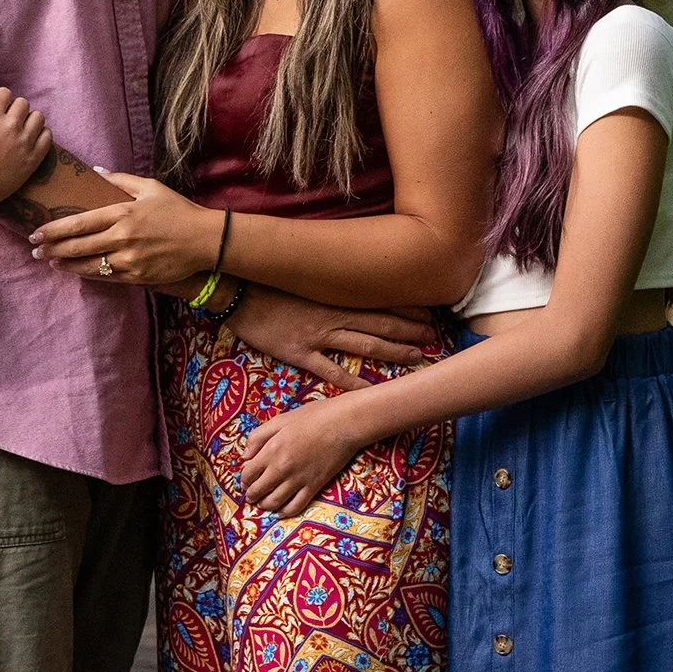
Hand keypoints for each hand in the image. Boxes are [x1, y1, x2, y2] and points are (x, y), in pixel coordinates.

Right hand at [0, 86, 51, 219]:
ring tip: (19, 130)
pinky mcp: (34, 158)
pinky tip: (29, 140)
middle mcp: (11, 126)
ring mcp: (25, 142)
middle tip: (5, 122)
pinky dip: (41, 134)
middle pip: (23, 103)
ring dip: (29, 119)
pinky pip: (48, 136)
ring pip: (38, 116)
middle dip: (13, 108)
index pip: (5, 93)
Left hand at [29, 172, 220, 288]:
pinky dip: (88, 274)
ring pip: (88, 265)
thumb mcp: (150, 187)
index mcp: (122, 213)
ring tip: (50, 262)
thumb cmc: (177, 210)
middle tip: (35, 250)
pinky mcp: (137, 276)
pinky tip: (76, 270)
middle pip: (78, 246)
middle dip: (52, 249)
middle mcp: (122, 237)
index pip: (79, 223)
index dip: (54, 230)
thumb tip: (97, 170)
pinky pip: (106, 277)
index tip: (37, 232)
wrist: (204, 240)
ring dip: (66, 264)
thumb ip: (121, 180)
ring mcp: (129, 259)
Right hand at [227, 287, 442, 387]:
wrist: (237, 291)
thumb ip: (329, 286)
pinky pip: (332, 370)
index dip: (406, 309)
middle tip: (434, 338)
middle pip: (381, 324)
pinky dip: (353, 382)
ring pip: (365, 344)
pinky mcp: (300, 353)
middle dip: (410, 331)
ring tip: (417, 359)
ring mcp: (318, 335)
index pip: (380, 302)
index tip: (429, 314)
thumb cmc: (270, 284)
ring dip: (393, 352)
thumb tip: (354, 287)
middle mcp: (333, 314)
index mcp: (335, 296)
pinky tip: (372, 391)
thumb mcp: (305, 280)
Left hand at [238, 394, 368, 515]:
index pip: (248, 474)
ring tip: (262, 503)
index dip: (244, 480)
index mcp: (271, 451)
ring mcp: (298, 480)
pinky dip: (285, 512)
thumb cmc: (312, 417)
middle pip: (259, 491)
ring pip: (274, 502)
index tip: (246, 481)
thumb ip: (258, 437)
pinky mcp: (314, 486)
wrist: (343, 424)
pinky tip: (280, 511)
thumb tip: (245, 456)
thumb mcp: (280, 420)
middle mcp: (282, 469)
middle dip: (251, 495)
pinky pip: (296, 506)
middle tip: (251, 495)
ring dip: (265, 505)